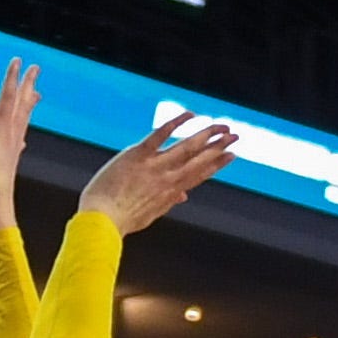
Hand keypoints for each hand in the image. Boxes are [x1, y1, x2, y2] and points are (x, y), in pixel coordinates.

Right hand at [0, 57, 38, 236]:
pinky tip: (22, 135)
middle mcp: (10, 137)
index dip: (12, 78)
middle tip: (35, 68)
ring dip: (28, 104)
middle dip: (26, 85)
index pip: (7, 98)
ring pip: (23, 120)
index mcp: (1, 131)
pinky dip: (22, 130)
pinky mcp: (11, 160)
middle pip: (20, 105)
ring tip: (36, 93)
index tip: (18, 60)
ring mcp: (12, 148)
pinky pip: (19, 138)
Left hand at [79, 115, 236, 234]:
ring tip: (222, 126)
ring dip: (206, 135)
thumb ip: (167, 202)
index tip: (231, 155)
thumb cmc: (121, 220)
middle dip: (219, 147)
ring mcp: (154, 167)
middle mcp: (167, 179)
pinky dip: (176, 124)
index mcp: (170, 193)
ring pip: (186, 147)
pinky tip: (191, 115)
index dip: (217, 164)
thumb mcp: (149, 214)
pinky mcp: (138, 155)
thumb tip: (183, 196)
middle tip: (235, 136)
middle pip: (199, 160)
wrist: (102, 222)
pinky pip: (160, 135)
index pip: (199, 175)